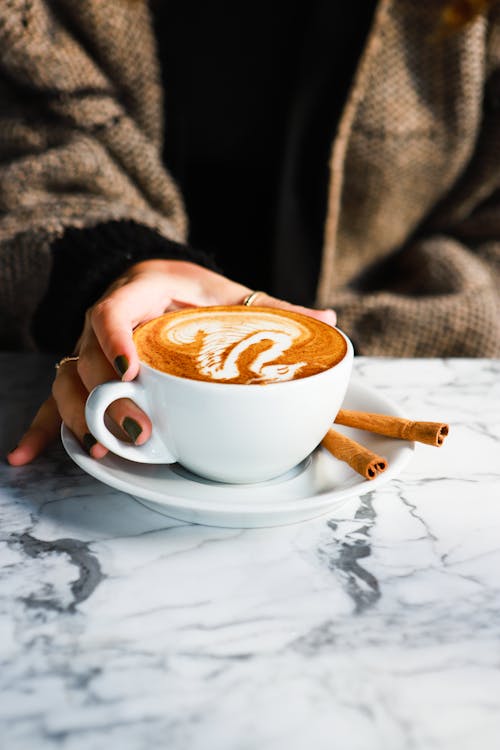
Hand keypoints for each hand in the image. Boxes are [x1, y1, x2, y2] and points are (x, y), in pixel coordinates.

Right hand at [7, 260, 335, 464]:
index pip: (114, 308)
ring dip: (76, 416)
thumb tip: (328, 320)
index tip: (129, 371)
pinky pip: (55, 398)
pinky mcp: (85, 371)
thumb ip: (275, 310)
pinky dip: (41, 428)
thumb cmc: (199, 290)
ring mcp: (90, 347)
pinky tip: (26, 457)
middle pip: (85, 355)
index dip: (114, 338)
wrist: (161, 281)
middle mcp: (107, 317)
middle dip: (104, 396)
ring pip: (65, 378)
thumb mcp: (233, 294)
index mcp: (144, 290)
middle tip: (137, 432)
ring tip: (99, 449)